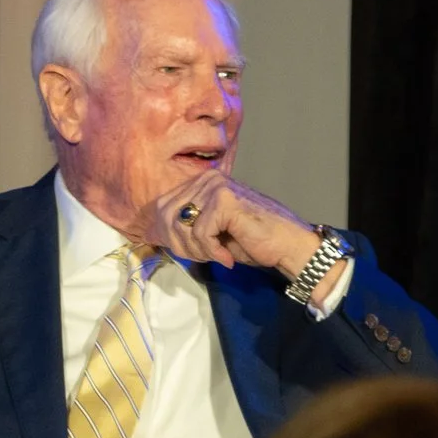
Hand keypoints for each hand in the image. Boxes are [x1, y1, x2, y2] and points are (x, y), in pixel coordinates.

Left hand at [148, 169, 324, 280]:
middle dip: (179, 245)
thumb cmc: (253, 240)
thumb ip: (185, 225)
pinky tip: (227, 256)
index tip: (185, 253)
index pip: (163, 206)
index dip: (165, 235)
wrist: (288, 245)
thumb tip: (149, 233)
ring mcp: (217, 187)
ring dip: (196, 250)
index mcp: (202, 181)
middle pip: (166, 216)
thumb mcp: (211, 231)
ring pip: (181, 225)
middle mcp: (208, 178)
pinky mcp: (225, 201)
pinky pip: (200, 234)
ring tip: (217, 256)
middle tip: (203, 258)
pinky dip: (212, 252)